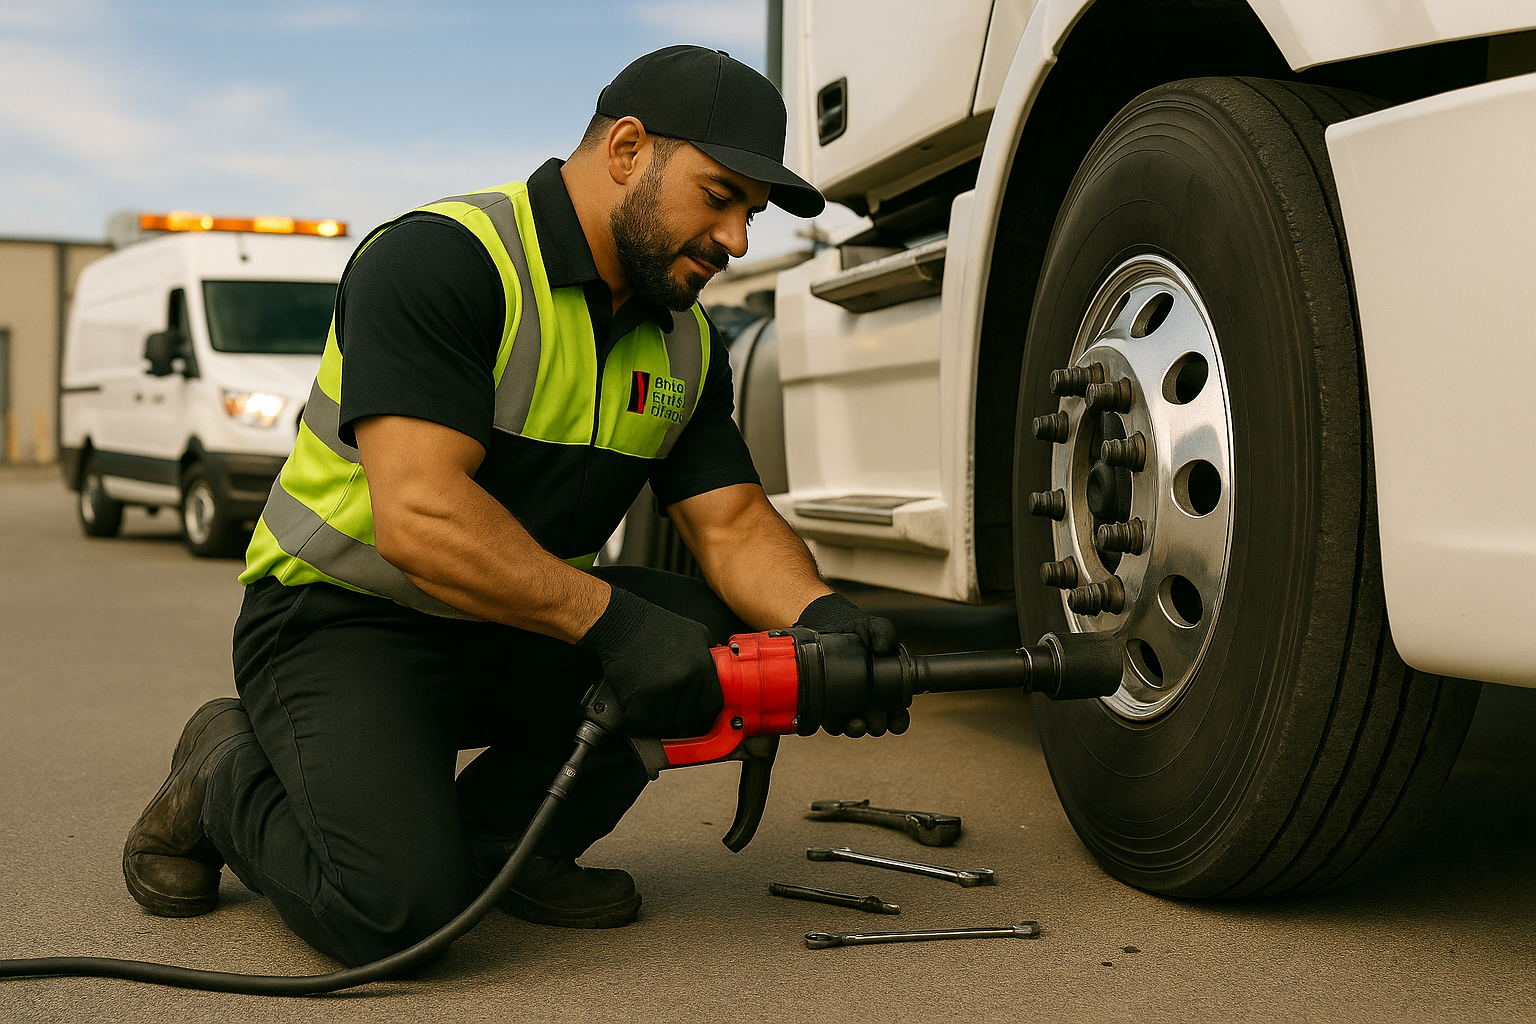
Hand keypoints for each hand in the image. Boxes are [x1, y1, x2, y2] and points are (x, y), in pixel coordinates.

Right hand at [577, 587, 723, 737]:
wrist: (621, 625)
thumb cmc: (654, 626)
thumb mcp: (695, 633)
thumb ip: (709, 656)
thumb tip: (718, 674)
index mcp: (701, 667)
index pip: (713, 707)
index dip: (705, 714)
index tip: (697, 715)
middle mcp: (684, 681)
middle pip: (691, 722)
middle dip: (682, 722)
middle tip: (673, 713)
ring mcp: (661, 693)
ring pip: (666, 725)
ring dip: (659, 720)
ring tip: (652, 700)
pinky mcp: (638, 702)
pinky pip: (643, 724)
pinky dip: (639, 719)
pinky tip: (639, 700)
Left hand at [794, 593, 907, 737]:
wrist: (822, 622)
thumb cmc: (852, 626)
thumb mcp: (871, 625)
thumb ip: (883, 631)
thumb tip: (885, 647)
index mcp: (886, 684)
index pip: (897, 711)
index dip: (898, 720)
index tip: (896, 720)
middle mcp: (868, 697)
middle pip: (877, 723)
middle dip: (876, 725)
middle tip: (874, 719)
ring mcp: (847, 702)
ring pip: (854, 726)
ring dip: (855, 728)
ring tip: (855, 722)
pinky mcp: (826, 702)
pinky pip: (831, 721)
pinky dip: (833, 722)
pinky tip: (832, 716)